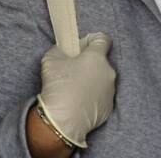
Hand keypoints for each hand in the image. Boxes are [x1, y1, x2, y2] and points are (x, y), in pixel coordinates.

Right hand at [37, 32, 116, 146]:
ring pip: (102, 79)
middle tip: (72, 70)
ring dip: (91, 80)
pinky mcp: (108, 107)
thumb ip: (60, 49)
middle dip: (88, 63)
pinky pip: (101, 96)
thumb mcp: (51, 59)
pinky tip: (78, 101)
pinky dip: (92, 96)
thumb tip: (63, 51)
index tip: (80, 47)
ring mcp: (110, 91)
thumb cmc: (58, 87)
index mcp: (97, 57)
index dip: (91, 40)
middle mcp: (108, 72)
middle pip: (101, 61)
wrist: (63, 121)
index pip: (103, 39)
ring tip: (74, 88)